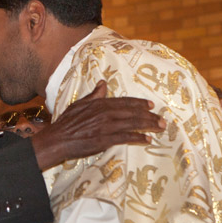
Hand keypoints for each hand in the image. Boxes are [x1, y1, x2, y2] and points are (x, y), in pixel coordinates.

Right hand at [30, 80, 164, 170]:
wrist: (58, 139)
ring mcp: (107, 127)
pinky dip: (138, 137)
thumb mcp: (79, 103)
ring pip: (132, 124)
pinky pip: (126, 138)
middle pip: (133, 113)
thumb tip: (103, 82)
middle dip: (150, 116)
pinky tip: (147, 139)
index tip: (151, 105)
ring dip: (149, 125)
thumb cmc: (67, 122)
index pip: (124, 102)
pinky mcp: (105, 140)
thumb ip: (94, 95)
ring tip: (160, 127)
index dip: (139, 103)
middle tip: (163, 119)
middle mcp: (106, 113)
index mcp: (100, 104)